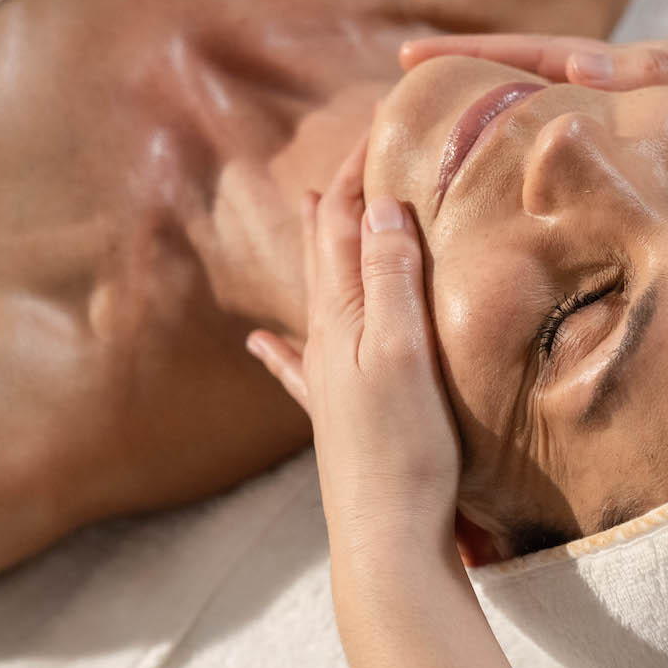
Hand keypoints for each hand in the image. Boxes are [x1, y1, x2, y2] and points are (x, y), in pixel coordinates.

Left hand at [246, 136, 462, 578]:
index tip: (382, 127)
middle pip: (329, 253)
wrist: (386, 540)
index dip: (361, 175)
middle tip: (358, 152)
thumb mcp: (405, 353)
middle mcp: (328, 342)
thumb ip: (393, 280)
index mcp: (346, 319)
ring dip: (324, 251)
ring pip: (320, 297)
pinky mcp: (337, 420)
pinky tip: (262, 343)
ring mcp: (328, 381)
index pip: (348, 226)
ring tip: (315, 210)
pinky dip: (281, 344)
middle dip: (342, 200)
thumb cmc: (403, 449)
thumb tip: (383, 206)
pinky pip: (301, 366)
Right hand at [399, 34, 667, 194]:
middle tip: (401, 119)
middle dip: (472, 98)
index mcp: (648, 72)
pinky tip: (533, 212)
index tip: (410, 63)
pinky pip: (601, 169)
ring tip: (444, 169)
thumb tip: (583, 61)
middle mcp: (640, 98)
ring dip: (506, 143)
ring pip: (562, 133)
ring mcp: (654, 135)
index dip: (478, 61)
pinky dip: (559, 179)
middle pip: (538, 92)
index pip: (545, 58)